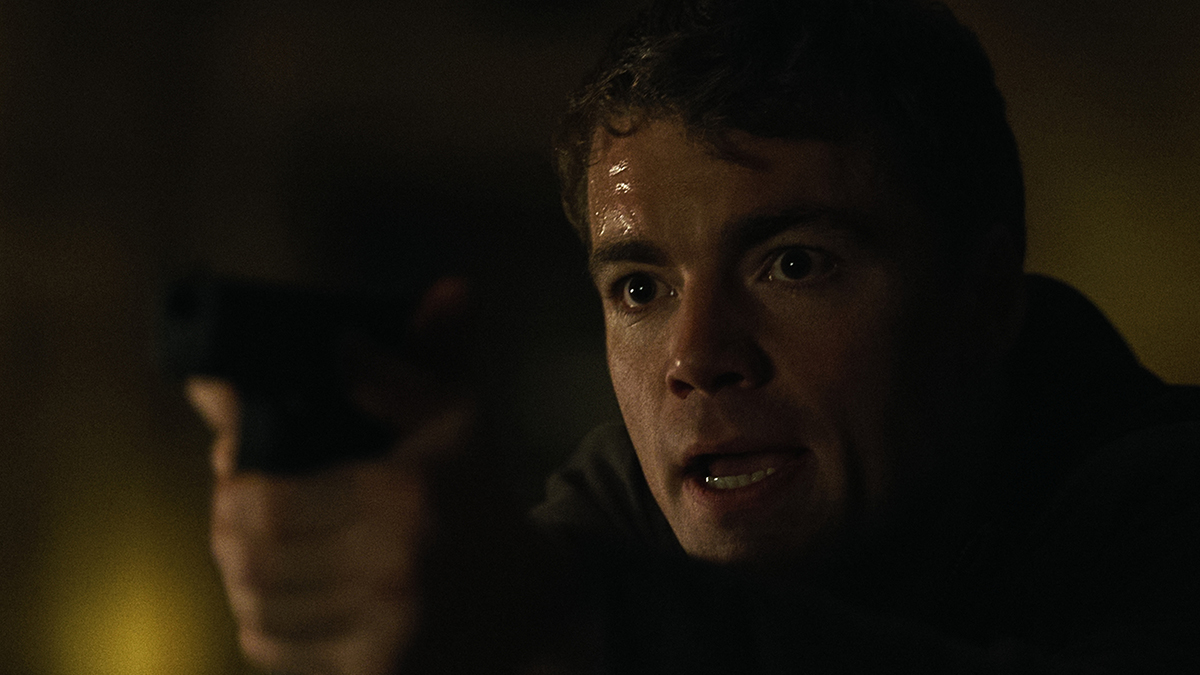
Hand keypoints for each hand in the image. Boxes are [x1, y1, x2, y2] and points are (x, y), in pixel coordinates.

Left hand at [190, 278, 477, 674]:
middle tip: (235, 508)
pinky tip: (282, 595)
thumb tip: (336, 339)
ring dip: (239, 576)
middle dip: (226, 529)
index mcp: (405, 497)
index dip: (230, 483)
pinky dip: (262, 623)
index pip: (265, 503)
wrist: (532, 603)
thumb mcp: (455, 420)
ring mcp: (382, 633)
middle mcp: (391, 569)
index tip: (232, 465)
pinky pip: (277, 653)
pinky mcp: (374, 673)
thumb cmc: (481, 502)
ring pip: (254, 609)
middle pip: (249, 559)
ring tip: (253, 549)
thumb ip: (395, 370)